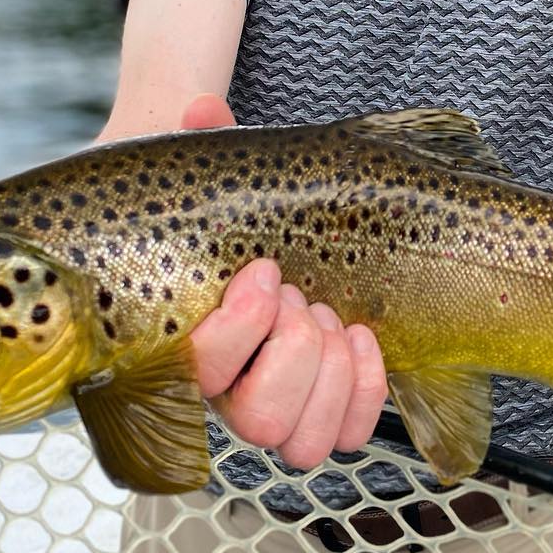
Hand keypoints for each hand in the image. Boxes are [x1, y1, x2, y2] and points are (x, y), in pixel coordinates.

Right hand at [176, 95, 388, 469]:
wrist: (276, 233)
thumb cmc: (237, 210)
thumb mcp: (219, 174)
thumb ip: (205, 143)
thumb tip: (203, 110)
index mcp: (187, 340)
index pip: (198, 373)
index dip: (236, 329)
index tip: (266, 269)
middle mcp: (231, 386)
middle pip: (257, 422)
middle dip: (292, 353)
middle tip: (305, 297)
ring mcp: (282, 401)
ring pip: (303, 442)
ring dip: (329, 375)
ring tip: (333, 315)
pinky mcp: (328, 404)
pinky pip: (349, 433)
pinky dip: (365, 390)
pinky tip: (365, 336)